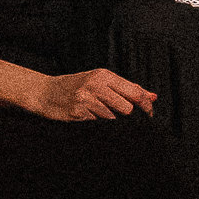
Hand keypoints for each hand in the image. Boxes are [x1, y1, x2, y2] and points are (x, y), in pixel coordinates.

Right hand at [27, 66, 160, 121]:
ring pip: (113, 117)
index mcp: (104, 75)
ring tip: (97, 113)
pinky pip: (97, 123)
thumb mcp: (100, 81)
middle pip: (127, 108)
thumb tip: (153, 96)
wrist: (45, 93)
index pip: (135, 92)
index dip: (146, 106)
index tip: (150, 115)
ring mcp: (85, 99)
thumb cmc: (77, 87)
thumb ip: (127, 89)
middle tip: (117, 114)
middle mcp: (96, 85)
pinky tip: (86, 116)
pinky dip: (96, 123)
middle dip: (126, 115)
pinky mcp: (77, 113)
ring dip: (109, 120)